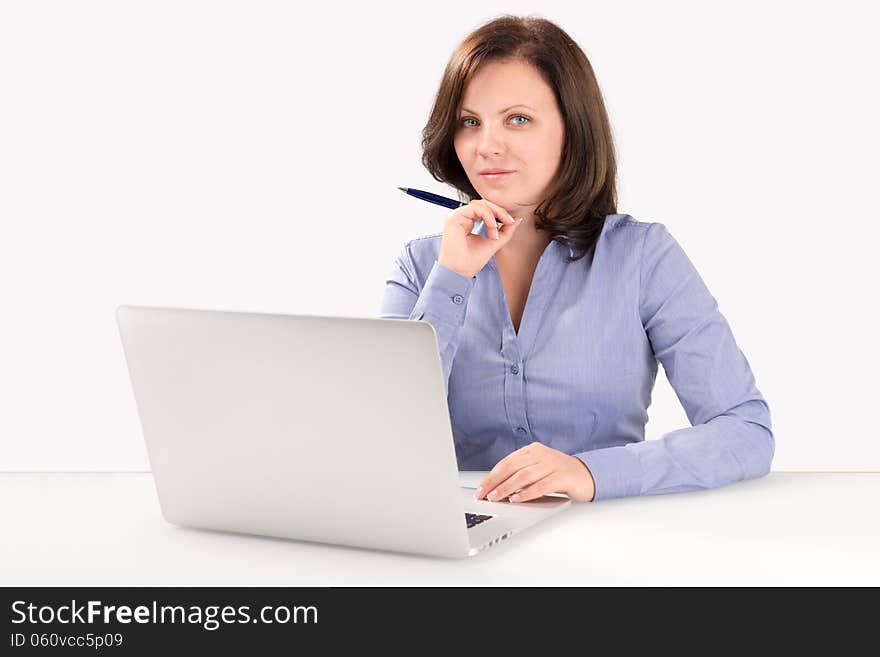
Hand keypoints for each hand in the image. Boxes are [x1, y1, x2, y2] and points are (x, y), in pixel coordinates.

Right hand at [437, 199, 523, 278]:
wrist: (461, 271)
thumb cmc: (471, 261)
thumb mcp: (494, 242)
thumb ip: (506, 230)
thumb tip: (517, 219)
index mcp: (468, 222)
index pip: (486, 209)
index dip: (500, 213)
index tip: (511, 222)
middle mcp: (462, 217)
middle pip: (484, 203)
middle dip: (500, 211)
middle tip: (509, 222)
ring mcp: (457, 216)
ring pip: (480, 204)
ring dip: (494, 214)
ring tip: (496, 231)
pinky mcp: (454, 217)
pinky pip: (476, 208)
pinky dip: (487, 216)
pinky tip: (492, 228)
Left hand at [475, 442, 595, 502]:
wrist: (587, 476)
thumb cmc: (558, 474)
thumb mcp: (537, 468)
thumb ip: (520, 473)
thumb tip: (496, 487)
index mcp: (533, 449)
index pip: (507, 462)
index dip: (492, 475)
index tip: (481, 488)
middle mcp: (541, 454)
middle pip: (512, 467)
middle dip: (495, 482)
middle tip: (484, 494)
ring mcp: (553, 464)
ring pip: (524, 476)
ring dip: (507, 488)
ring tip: (497, 497)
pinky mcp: (562, 477)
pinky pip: (541, 485)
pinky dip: (526, 493)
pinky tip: (517, 499)